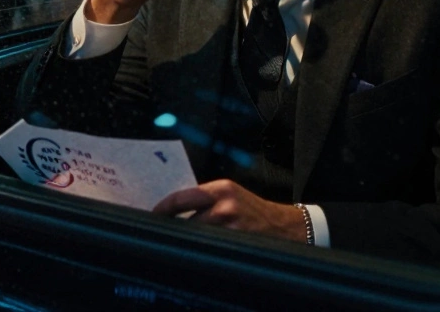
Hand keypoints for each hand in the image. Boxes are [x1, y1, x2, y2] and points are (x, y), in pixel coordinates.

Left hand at [152, 180, 307, 242]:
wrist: (285, 227)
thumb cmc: (253, 211)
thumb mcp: (231, 196)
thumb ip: (206, 199)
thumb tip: (174, 209)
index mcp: (222, 188)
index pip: (182, 197)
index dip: (164, 208)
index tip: (153, 215)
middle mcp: (226, 206)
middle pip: (186, 220)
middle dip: (176, 228)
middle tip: (165, 233)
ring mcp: (231, 227)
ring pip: (197, 236)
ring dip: (191, 240)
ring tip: (188, 242)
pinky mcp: (237, 244)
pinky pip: (210, 248)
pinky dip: (203, 250)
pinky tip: (204, 250)